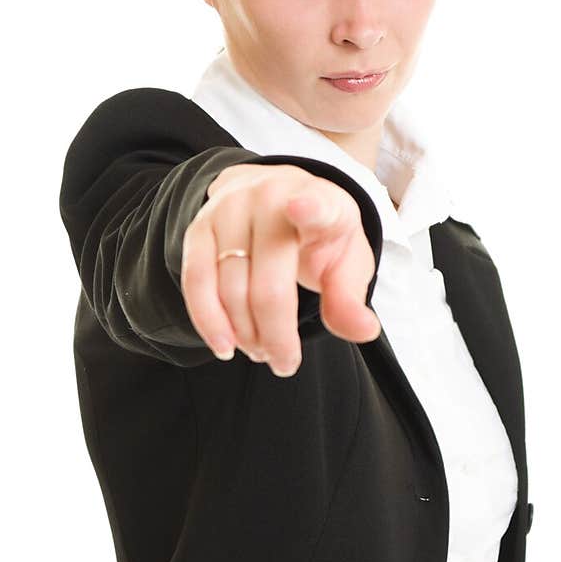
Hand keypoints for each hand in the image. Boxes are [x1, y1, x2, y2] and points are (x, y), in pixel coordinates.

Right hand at [184, 163, 381, 374]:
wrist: (279, 197)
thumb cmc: (319, 237)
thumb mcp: (348, 263)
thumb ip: (350, 298)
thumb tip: (364, 331)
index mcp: (321, 203)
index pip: (315, 205)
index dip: (309, 208)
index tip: (302, 208)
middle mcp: (270, 198)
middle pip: (268, 286)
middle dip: (276, 337)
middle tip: (285, 364)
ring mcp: (230, 210)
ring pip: (229, 289)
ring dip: (245, 334)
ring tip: (261, 353)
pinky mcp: (199, 227)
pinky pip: (195, 281)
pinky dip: (208, 321)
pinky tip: (224, 345)